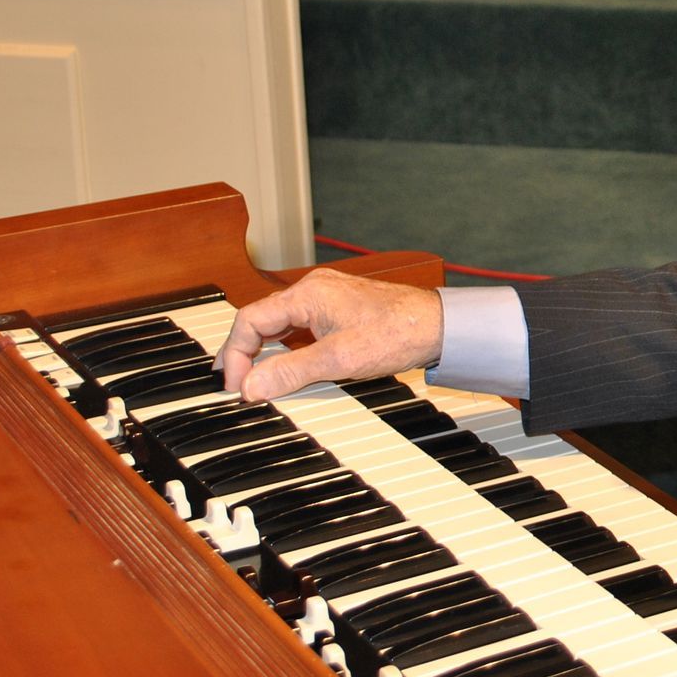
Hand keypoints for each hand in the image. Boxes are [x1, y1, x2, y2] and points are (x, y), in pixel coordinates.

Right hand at [215, 268, 442, 401]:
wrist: (440, 326)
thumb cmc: (397, 333)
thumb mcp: (338, 360)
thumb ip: (291, 372)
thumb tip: (252, 387)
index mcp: (307, 294)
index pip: (250, 320)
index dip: (236, 355)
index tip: (236, 386)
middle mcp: (314, 290)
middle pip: (262, 320)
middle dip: (245, 353)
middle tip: (238, 386)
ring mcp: (327, 298)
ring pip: (281, 324)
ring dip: (266, 351)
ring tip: (257, 380)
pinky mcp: (340, 309)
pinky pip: (301, 326)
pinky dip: (288, 347)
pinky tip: (288, 367)